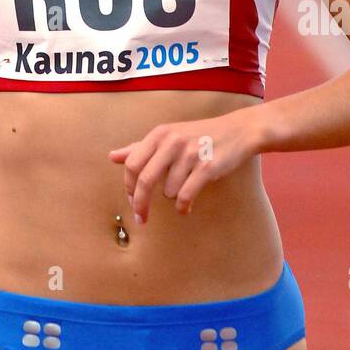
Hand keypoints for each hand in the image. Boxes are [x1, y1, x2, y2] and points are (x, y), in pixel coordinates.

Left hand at [108, 110, 262, 221]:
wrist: (237, 131)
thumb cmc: (198, 136)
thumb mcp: (167, 136)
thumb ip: (139, 147)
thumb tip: (112, 156)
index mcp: (159, 134)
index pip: (132, 164)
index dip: (129, 186)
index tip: (132, 201)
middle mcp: (172, 142)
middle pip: (145, 180)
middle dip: (140, 203)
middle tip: (141, 218)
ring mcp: (189, 154)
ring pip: (168, 191)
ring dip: (173, 197)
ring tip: (184, 188)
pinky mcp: (206, 168)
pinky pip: (186, 196)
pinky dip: (184, 206)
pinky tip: (186, 207)